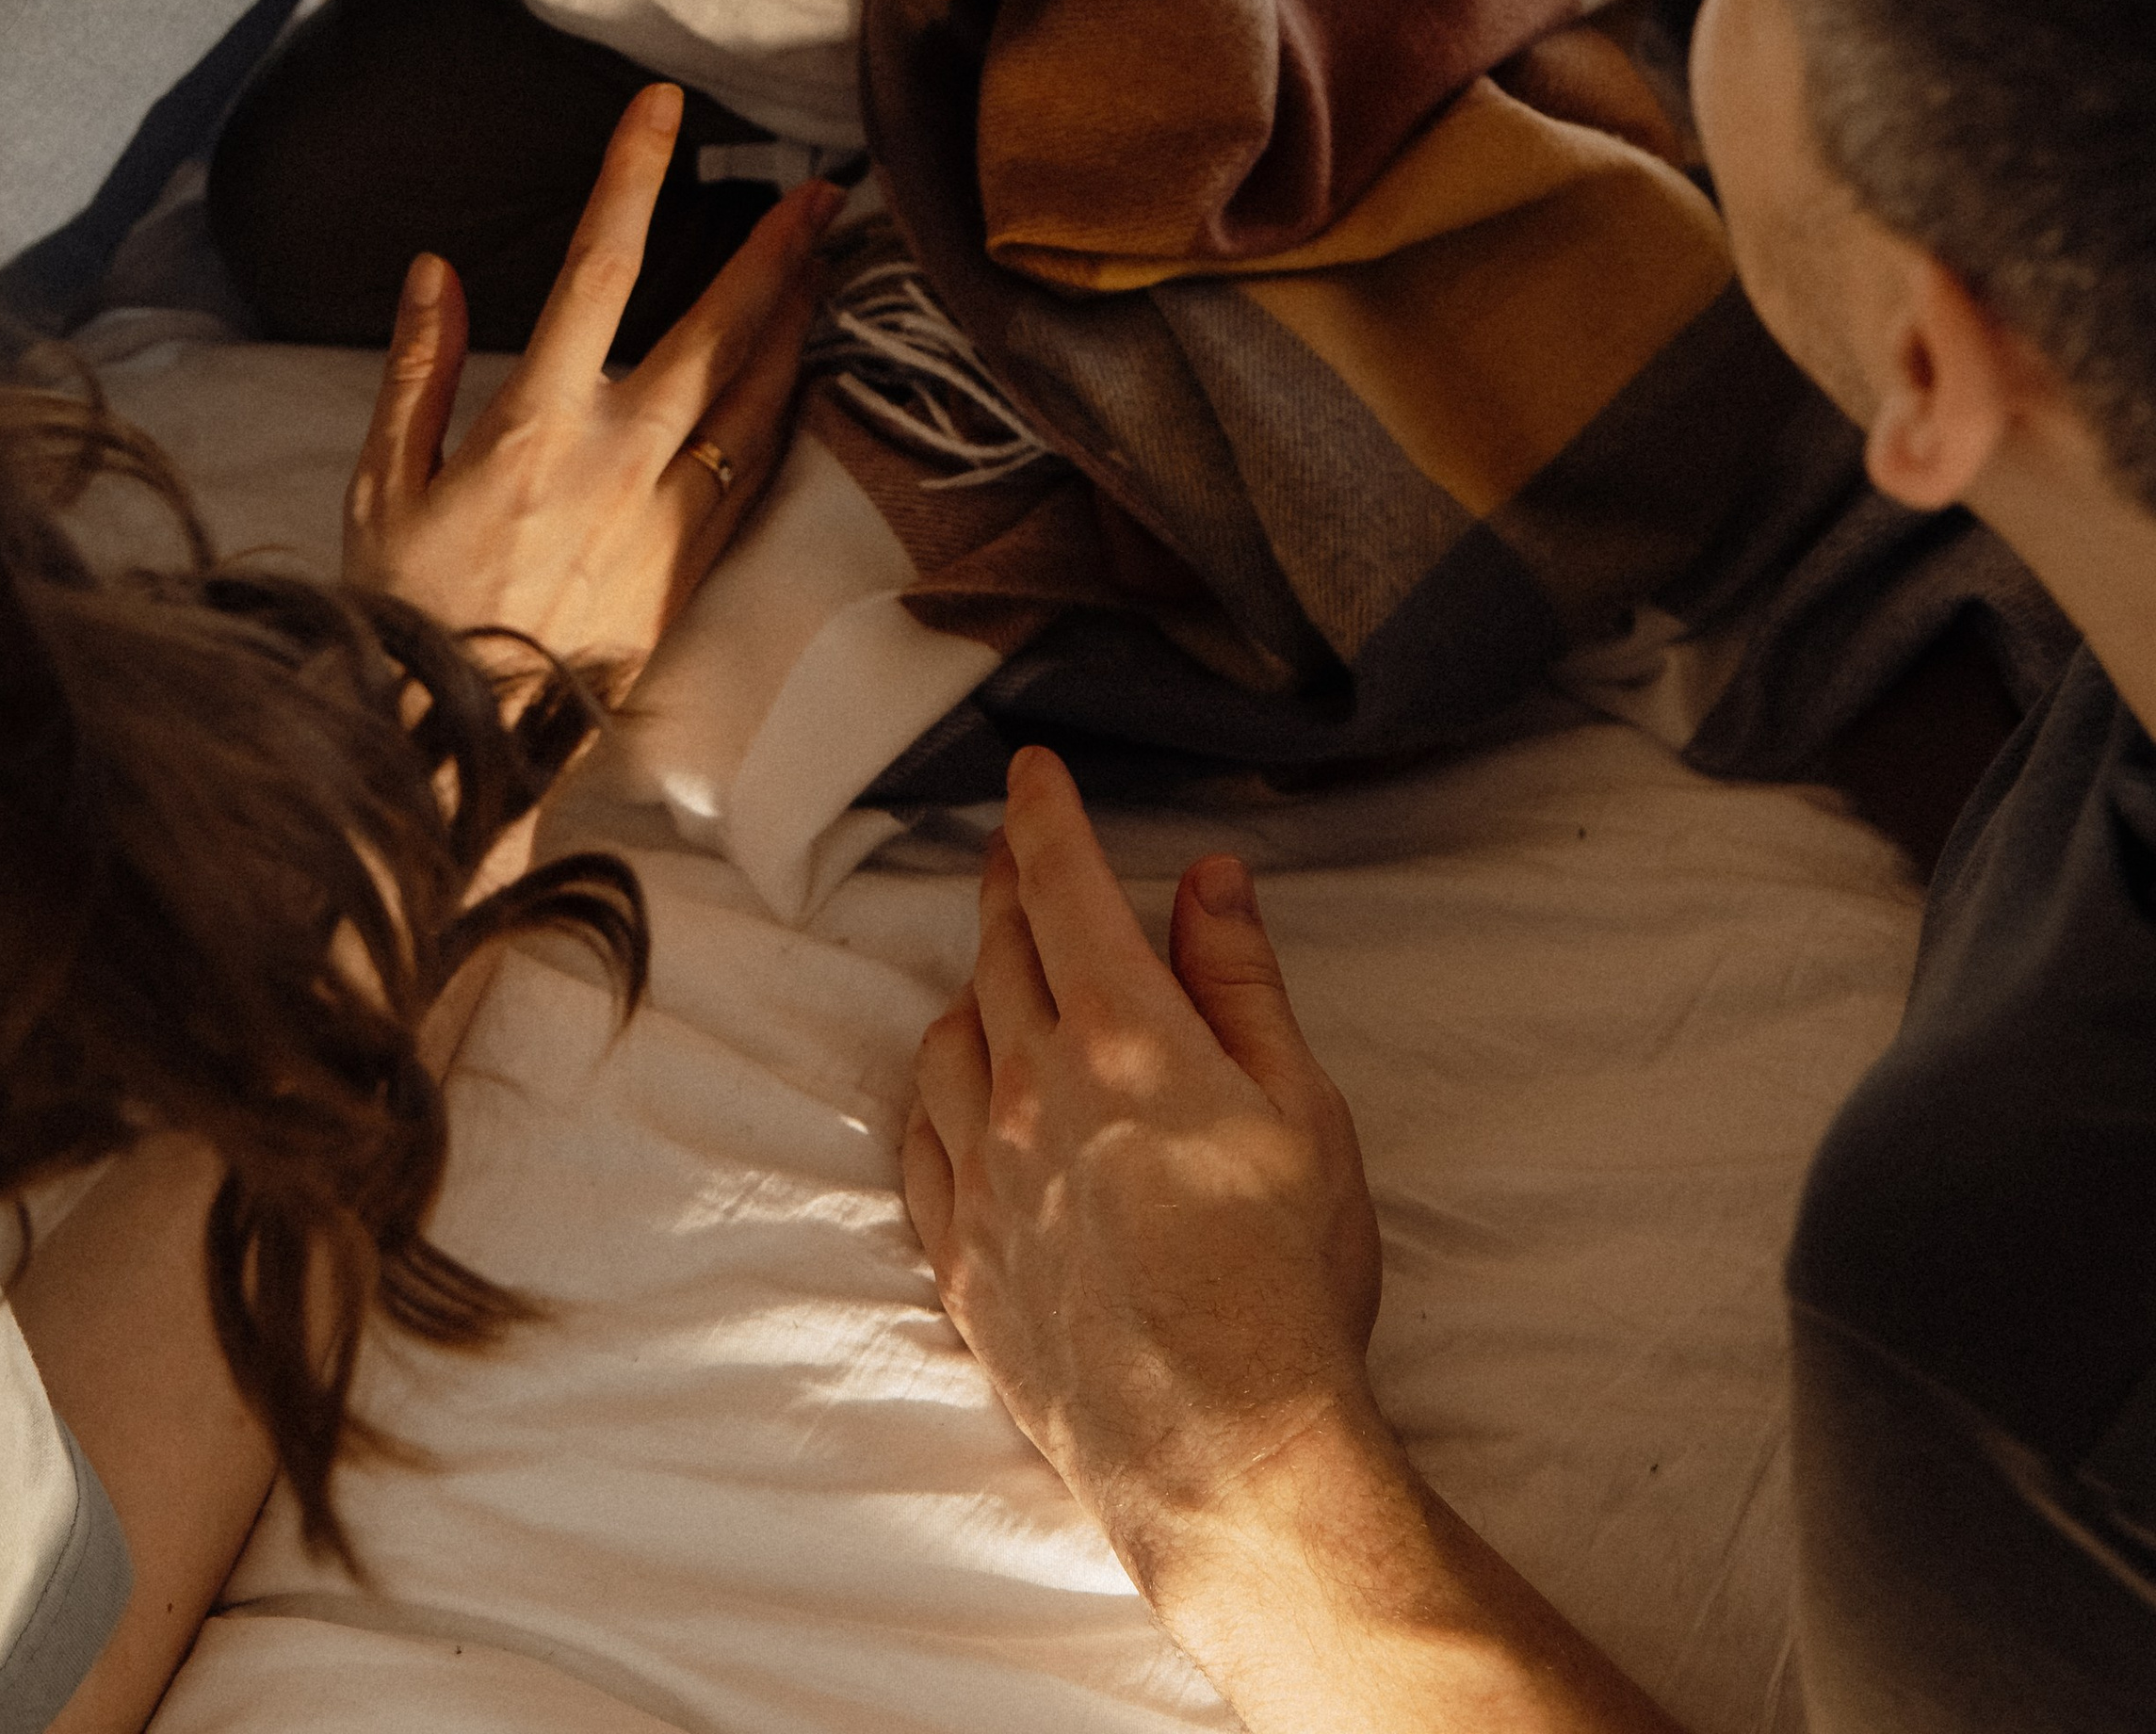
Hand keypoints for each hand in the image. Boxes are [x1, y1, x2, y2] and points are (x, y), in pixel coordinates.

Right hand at [345, 83, 831, 689]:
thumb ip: (417, 370)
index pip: (598, 272)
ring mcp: (665, 518)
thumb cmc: (403, 611)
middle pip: (718, 331)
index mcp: (534, 426)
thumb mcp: (379, 485)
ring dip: (797, 322)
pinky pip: (755, 471)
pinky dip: (785, 410)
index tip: (662, 110)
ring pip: (755, 399)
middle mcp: (617, 462)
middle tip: (825, 193)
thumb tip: (435, 271)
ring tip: (830, 260)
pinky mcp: (689, 569)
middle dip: (776, 253)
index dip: (633, 181)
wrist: (450, 743)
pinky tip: (803, 372)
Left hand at [903, 747, 1379, 1591]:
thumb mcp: (1301, 1108)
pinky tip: (960, 1092)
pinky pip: (922, 1142)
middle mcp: (1034, 1089)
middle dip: (1013, 887)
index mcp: (1126, 1036)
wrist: (1228, 1452)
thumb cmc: (1289, 1280)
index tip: (1031, 770)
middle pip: (1001, 951)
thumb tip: (1208, 877)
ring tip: (1003, 977)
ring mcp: (985, 1177)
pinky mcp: (962, 1259)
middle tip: (1021, 855)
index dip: (1046, 816)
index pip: (1065, 887)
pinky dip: (939, 1093)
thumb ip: (1242, 981)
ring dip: (975, 988)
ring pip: (948, 1038)